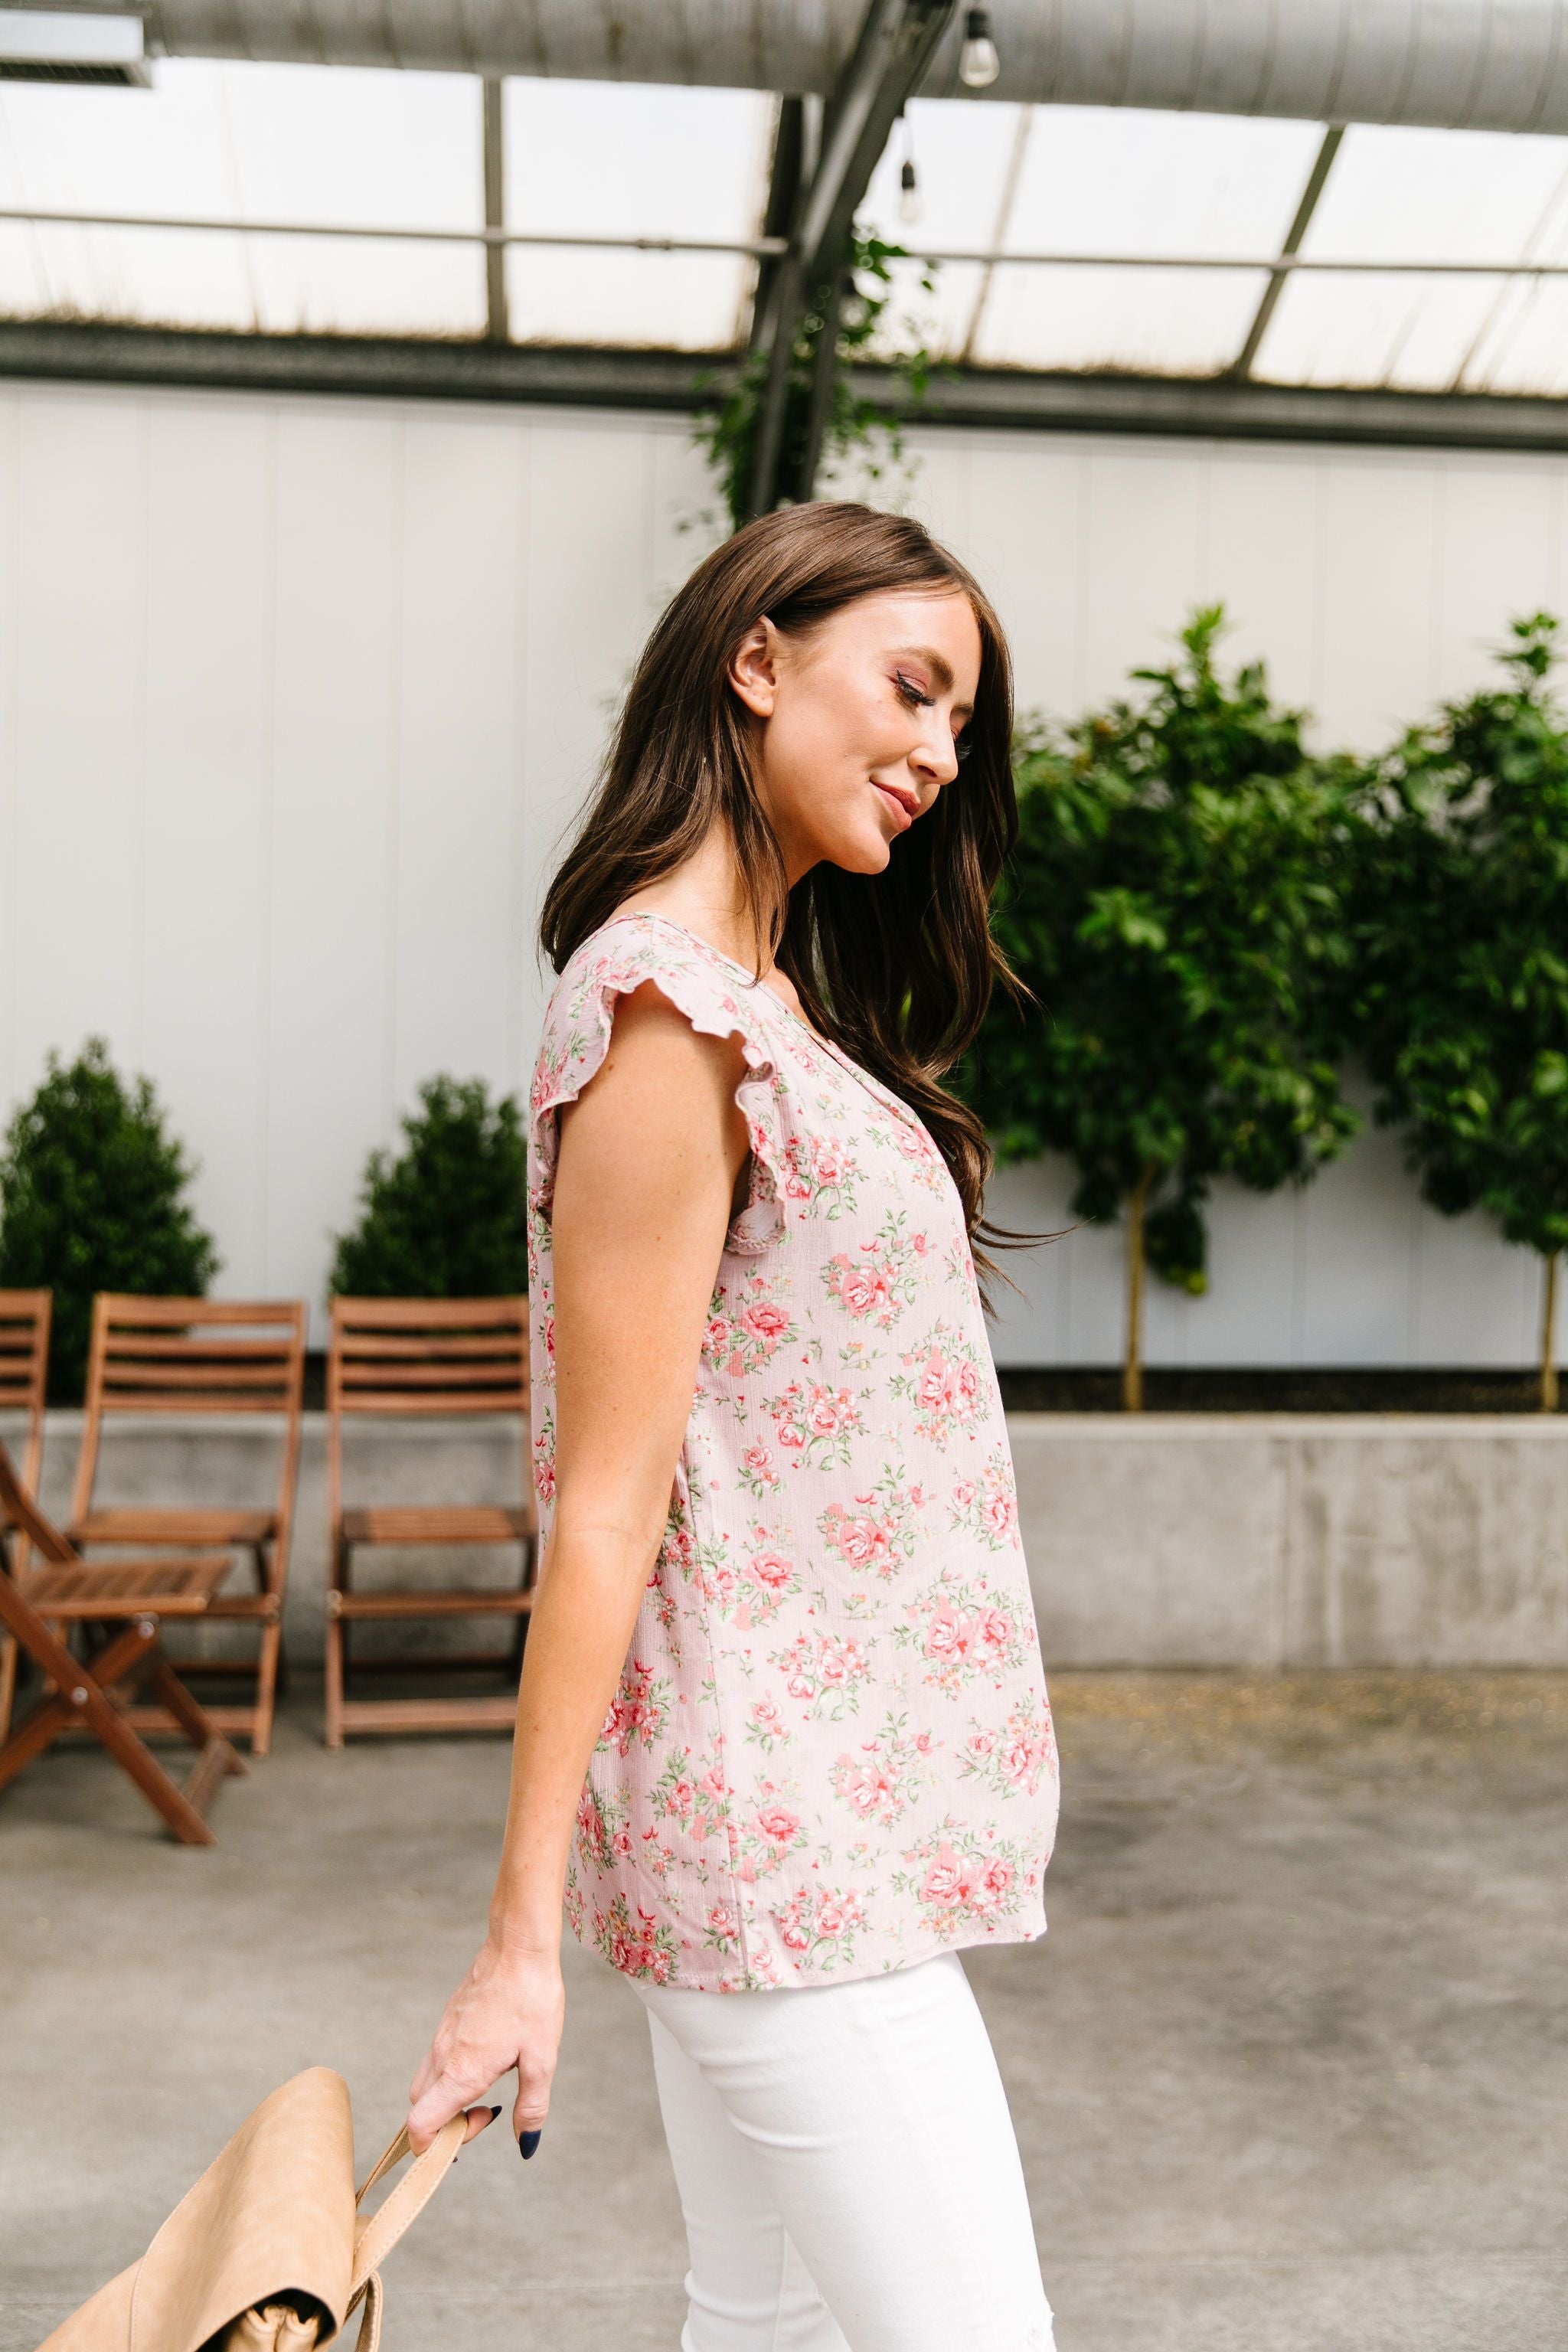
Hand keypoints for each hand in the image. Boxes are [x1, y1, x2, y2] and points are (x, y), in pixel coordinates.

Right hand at [406, 1937, 565, 2155]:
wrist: (519, 1946)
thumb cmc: (533, 1999)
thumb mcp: (543, 2059)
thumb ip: (532, 2106)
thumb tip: (526, 2144)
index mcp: (462, 2072)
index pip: (419, 2127)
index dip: (434, 2148)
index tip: (473, 2133)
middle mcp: (442, 2056)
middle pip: (421, 2110)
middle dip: (447, 2125)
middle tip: (488, 2111)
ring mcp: (441, 2036)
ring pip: (426, 2084)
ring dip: (448, 2099)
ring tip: (490, 2085)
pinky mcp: (448, 2020)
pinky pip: (436, 2059)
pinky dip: (452, 2074)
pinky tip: (490, 2057)